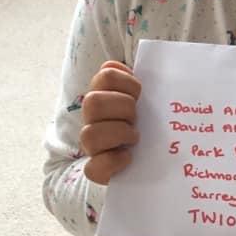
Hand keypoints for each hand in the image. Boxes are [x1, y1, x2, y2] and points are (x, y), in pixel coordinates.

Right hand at [80, 61, 141, 184]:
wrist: (144, 161)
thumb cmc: (146, 123)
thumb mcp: (146, 99)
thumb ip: (138, 81)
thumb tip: (124, 65)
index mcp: (104, 95)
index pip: (106, 76)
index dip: (127, 81)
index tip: (141, 93)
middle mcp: (93, 118)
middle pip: (93, 101)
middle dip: (123, 106)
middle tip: (137, 116)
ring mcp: (93, 145)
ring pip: (89, 134)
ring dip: (118, 133)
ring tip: (135, 137)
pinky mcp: (97, 169)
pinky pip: (93, 168)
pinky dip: (113, 161)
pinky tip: (128, 157)